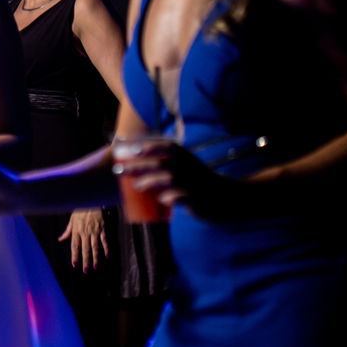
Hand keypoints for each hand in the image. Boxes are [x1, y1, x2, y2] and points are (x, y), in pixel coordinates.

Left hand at [59, 209, 108, 272]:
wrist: (92, 201)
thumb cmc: (81, 210)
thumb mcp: (72, 219)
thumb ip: (67, 231)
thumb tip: (60, 239)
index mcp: (77, 230)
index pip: (75, 246)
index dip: (75, 256)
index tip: (75, 265)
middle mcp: (86, 233)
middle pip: (85, 249)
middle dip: (85, 261)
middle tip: (86, 271)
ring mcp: (95, 231)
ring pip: (95, 247)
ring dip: (95, 258)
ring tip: (95, 267)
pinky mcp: (103, 229)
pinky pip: (105, 240)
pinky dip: (106, 249)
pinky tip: (107, 257)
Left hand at [115, 141, 230, 218]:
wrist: (228, 197)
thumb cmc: (200, 181)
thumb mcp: (186, 166)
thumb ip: (165, 163)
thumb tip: (134, 168)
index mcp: (184, 156)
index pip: (165, 147)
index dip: (147, 146)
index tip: (128, 149)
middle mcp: (187, 166)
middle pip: (160, 163)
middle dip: (137, 165)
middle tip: (118, 170)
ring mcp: (192, 182)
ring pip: (169, 179)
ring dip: (151, 181)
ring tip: (136, 185)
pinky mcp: (197, 199)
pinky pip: (182, 197)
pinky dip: (172, 197)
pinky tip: (162, 199)